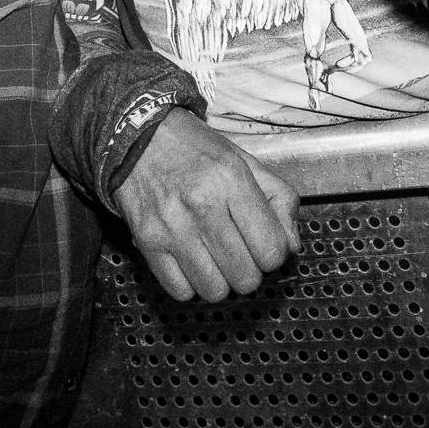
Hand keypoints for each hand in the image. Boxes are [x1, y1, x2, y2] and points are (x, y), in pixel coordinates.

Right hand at [113, 109, 299, 301]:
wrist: (137, 136)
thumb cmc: (194, 148)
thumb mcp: (245, 159)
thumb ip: (279, 198)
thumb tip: (291, 245)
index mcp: (232, 180)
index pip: (271, 250)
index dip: (274, 253)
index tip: (264, 243)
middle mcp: (202, 204)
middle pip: (246, 277)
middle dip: (249, 270)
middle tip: (240, 252)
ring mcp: (172, 226)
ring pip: (215, 291)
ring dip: (221, 281)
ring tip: (215, 259)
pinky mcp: (146, 241)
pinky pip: (180, 290)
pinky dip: (190, 284)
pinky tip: (192, 262)